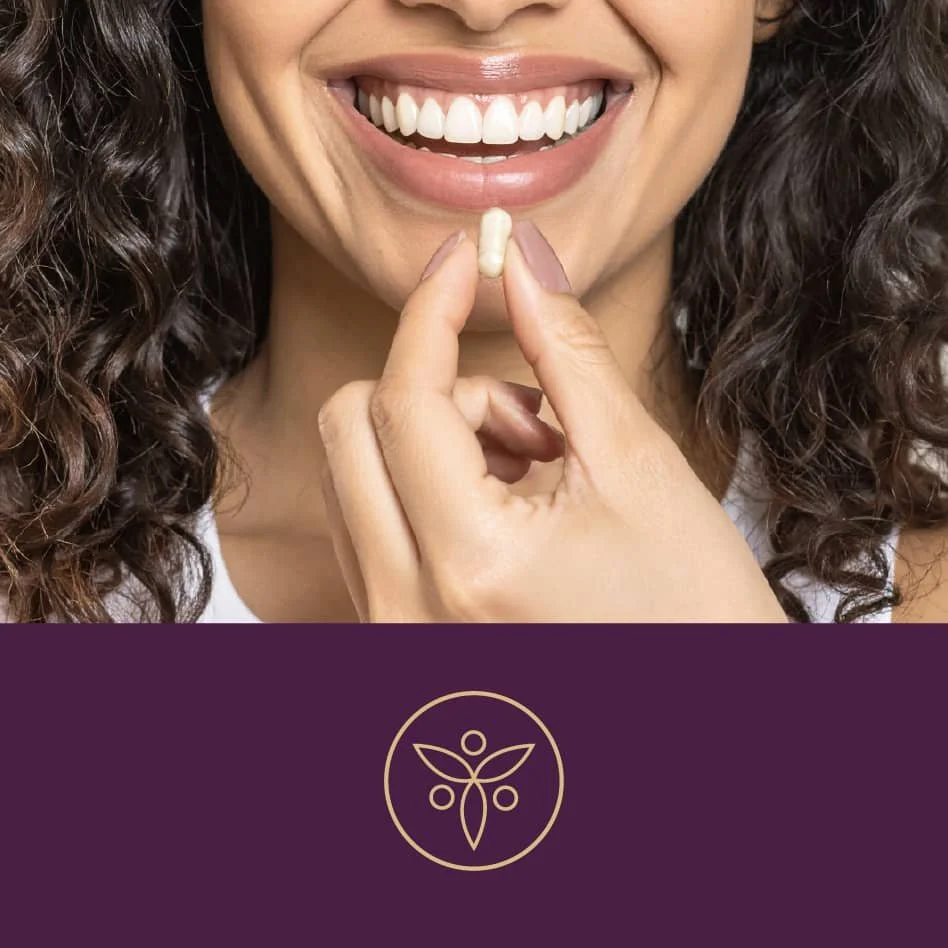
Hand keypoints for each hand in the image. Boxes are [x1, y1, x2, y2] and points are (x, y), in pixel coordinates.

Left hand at [317, 223, 785, 621]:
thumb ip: (567, 351)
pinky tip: (504, 502)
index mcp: (468, 563)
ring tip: (532, 468)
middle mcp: (404, 608)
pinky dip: (424, 484)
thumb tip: (523, 260)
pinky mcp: (397, 633)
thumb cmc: (692, 611)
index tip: (466, 259)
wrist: (706, 718)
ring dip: (434, 438)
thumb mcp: (637, 467)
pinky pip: (369, 521)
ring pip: (353, 471)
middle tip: (530, 414)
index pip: (404, 397)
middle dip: (436, 386)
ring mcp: (392, 629)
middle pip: (349, 425)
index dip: (433, 309)